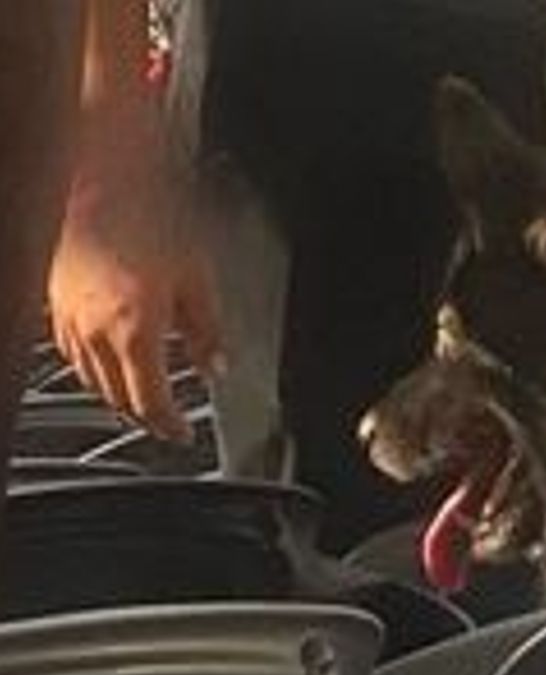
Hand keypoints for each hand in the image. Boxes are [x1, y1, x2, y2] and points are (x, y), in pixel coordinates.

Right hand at [48, 98, 222, 441]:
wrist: (97, 173)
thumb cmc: (146, 212)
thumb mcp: (196, 274)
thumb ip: (206, 328)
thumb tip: (217, 363)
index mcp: (134, 330)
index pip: (150, 402)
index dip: (169, 426)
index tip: (183, 435)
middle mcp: (94, 332)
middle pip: (116, 398)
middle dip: (143, 416)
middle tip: (164, 422)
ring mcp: (68, 319)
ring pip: (90, 379)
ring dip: (116, 396)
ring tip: (139, 400)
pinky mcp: (53, 302)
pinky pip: (72, 352)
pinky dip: (93, 367)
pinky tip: (106, 361)